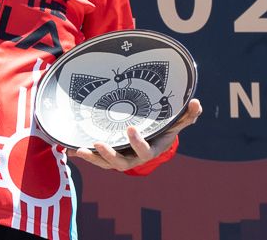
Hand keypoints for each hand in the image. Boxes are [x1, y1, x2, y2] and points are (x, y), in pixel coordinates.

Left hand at [71, 99, 202, 171]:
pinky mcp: (108, 154)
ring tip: (79, 149)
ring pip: (104, 163)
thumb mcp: (175, 121)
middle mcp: (133, 157)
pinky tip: (69, 148)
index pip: (144, 150)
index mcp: (149, 150)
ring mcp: (119, 156)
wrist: (151, 140)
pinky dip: (83, 155)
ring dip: (92, 158)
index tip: (130, 128)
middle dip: (108, 154)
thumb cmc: (163, 129)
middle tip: (97, 143)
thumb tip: (197, 103)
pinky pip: (94, 158)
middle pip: (120, 162)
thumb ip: (187, 115)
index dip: (137, 142)